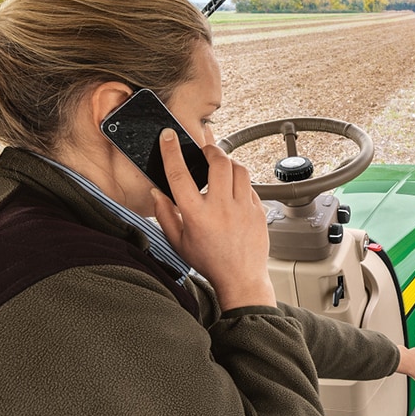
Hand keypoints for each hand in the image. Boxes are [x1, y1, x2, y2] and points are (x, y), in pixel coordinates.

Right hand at [152, 131, 275, 309]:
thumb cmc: (209, 262)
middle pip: (218, 162)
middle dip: (211, 149)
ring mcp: (243, 208)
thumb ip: (165, 215)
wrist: (241, 279)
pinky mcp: (258, 211)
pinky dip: (240, 182)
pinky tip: (233, 190)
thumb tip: (156, 193)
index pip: (179, 174)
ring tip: (221, 167)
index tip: (169, 136)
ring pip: (239, 169)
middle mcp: (221, 208)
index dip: (171, 151)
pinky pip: (250, 186)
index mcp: (196, 215)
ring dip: (228, 163)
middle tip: (205, 151)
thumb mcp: (179, 242)